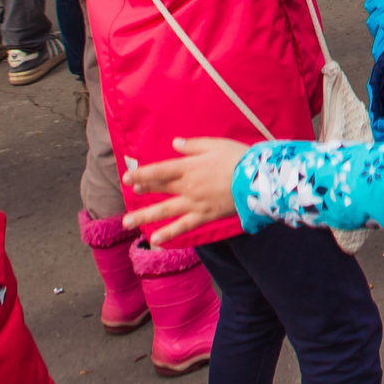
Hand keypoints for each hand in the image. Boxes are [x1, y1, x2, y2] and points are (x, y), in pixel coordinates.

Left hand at [122, 138, 248, 244]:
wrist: (258, 179)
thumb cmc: (239, 158)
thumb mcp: (216, 144)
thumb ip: (193, 145)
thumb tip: (175, 143)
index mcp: (189, 167)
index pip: (159, 171)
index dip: (142, 174)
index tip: (127, 177)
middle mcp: (188, 186)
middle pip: (160, 189)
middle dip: (143, 189)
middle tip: (130, 191)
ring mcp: (194, 203)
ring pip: (164, 210)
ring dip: (143, 216)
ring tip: (126, 222)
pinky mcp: (204, 216)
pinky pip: (183, 226)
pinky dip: (168, 233)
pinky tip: (154, 240)